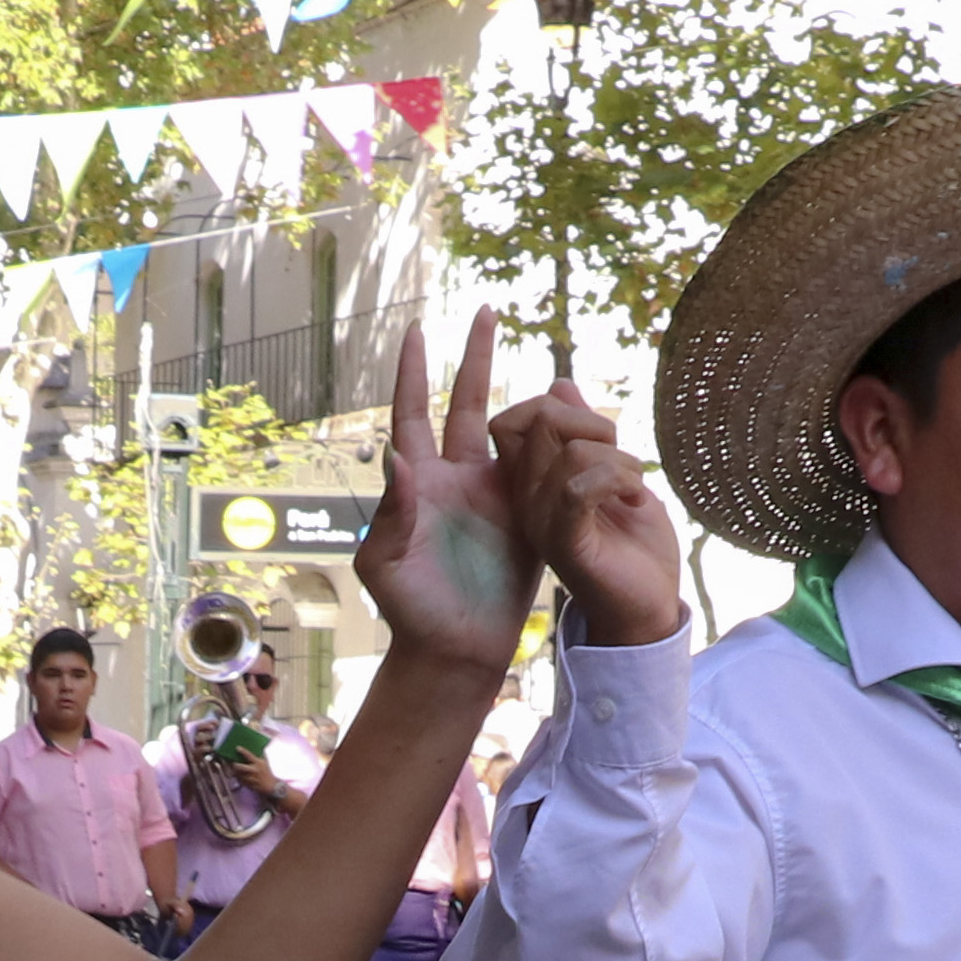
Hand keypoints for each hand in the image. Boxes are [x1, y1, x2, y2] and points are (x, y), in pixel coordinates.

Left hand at [359, 312, 568, 661]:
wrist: (454, 650)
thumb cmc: (410, 609)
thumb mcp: (384, 563)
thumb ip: (390, 512)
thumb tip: (394, 456)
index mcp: (419, 482)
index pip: (412, 413)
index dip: (412, 373)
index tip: (416, 329)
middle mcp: (456, 479)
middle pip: (464, 405)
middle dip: (474, 359)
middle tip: (486, 310)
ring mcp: (493, 496)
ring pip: (512, 432)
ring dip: (528, 397)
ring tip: (547, 366)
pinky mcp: (527, 517)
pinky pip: (544, 471)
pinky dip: (558, 443)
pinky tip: (575, 415)